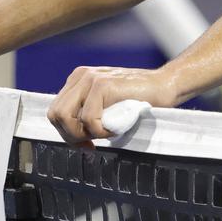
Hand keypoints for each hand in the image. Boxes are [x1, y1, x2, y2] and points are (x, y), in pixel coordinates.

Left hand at [46, 66, 177, 145]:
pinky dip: (101, 131)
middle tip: (92, 144)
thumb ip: (86, 110)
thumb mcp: (105, 103)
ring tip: (105, 133)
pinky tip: (116, 128)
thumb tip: (71, 136)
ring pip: (66, 117)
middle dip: (71, 136)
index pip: (55, 112)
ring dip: (84, 133)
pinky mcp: (103, 85)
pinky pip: (88, 119)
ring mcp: (91, 78)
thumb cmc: (140, 99)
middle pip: (55, 115)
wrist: (165, 85)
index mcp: (78, 79)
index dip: (66, 133)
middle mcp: (81, 76)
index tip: (85, 144)